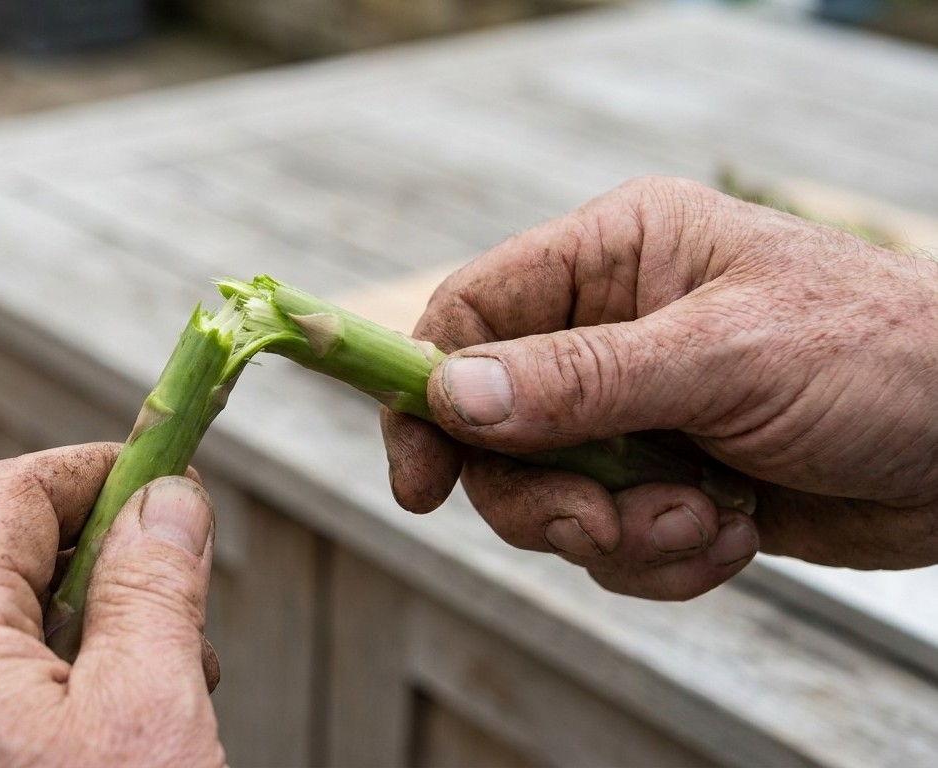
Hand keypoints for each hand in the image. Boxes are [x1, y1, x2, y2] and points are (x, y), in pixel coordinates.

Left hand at [0, 444, 224, 766]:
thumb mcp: (148, 711)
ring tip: (161, 692)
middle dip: (103, 567)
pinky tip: (109, 737)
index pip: (9, 495)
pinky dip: (49, 700)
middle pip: (1, 570)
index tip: (171, 475)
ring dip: (85, 642)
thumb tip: (167, 499)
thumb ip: (155, 588)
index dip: (98, 471)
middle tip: (183, 599)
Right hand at [383, 175, 937, 599]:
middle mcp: (611, 330)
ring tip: (703, 523)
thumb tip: (451, 395)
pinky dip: (663, 556)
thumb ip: (582, 380)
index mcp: (616, 257)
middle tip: (596, 524)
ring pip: (548, 494)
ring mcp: (637, 411)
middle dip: (542, 494)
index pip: (471, 315)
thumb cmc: (880, 358)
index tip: (422, 480)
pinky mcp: (666, 480)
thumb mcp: (726, 359)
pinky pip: (611, 538)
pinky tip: (734, 533)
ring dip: (617, 532)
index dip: (428, 395)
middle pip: (495, 428)